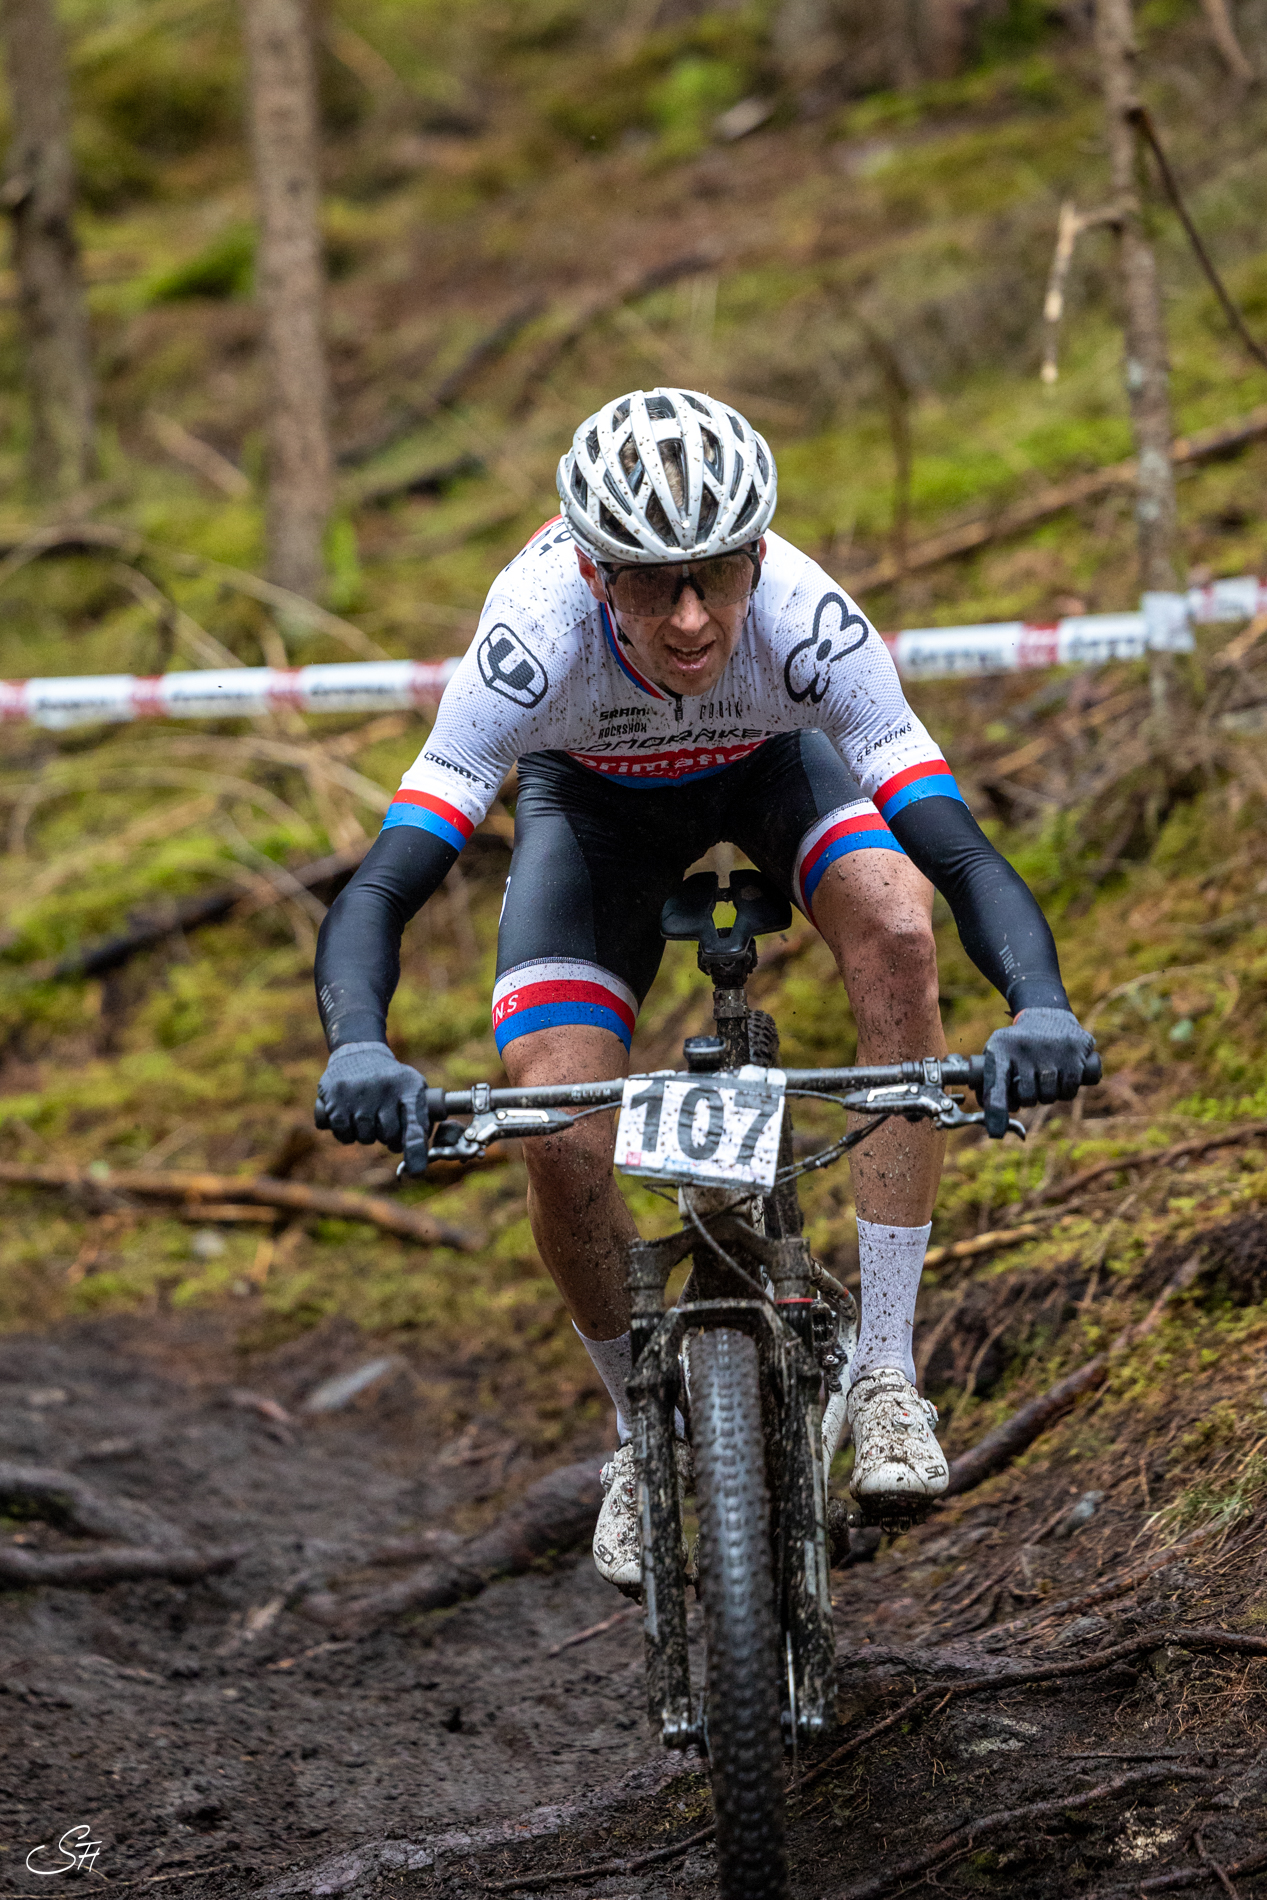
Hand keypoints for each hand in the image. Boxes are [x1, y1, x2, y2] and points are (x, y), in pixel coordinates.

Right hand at [314, 1041, 427, 1172]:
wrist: (359, 1051)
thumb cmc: (392, 1079)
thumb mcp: (413, 1088)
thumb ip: (421, 1118)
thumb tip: (420, 1155)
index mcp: (409, 1089)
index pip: (414, 1125)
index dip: (415, 1150)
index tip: (416, 1170)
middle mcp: (385, 1090)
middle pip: (388, 1136)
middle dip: (387, 1137)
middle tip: (384, 1123)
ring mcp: (359, 1093)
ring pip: (365, 1137)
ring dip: (366, 1135)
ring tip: (367, 1115)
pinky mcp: (336, 1096)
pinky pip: (343, 1133)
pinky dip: (346, 1134)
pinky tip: (349, 1119)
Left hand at [982, 1008, 1097, 1137]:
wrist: (1045, 1014)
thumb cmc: (1016, 1044)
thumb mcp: (995, 1053)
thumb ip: (988, 1084)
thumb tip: (990, 1117)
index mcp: (1000, 1050)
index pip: (996, 1087)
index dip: (996, 1112)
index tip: (996, 1133)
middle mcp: (1024, 1049)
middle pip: (1027, 1098)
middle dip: (1029, 1098)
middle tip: (1030, 1082)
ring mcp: (1051, 1050)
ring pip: (1050, 1096)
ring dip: (1049, 1094)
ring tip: (1045, 1076)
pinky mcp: (1075, 1051)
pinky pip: (1070, 1090)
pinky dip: (1067, 1090)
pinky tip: (1063, 1074)